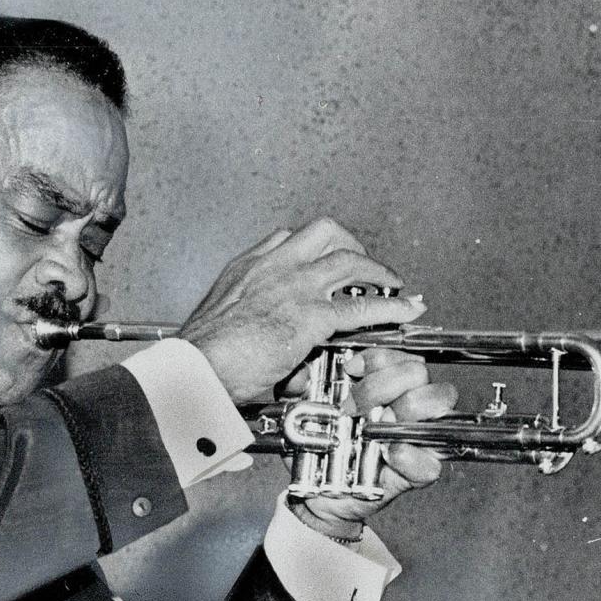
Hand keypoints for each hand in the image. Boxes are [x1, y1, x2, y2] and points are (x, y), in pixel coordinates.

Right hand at [179, 219, 426, 402]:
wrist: (195, 368)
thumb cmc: (198, 355)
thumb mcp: (217, 324)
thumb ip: (243, 324)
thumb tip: (260, 345)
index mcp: (245, 267)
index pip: (286, 238)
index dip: (312, 248)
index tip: (320, 259)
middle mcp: (272, 267)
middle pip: (324, 232)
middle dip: (350, 245)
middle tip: (362, 265)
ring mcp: (295, 287)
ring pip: (349, 260)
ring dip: (377, 271)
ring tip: (391, 284)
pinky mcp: (311, 316)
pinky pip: (362, 307)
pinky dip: (390, 307)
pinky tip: (405, 310)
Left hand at [288, 347, 457, 540]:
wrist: (318, 489)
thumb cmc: (320, 443)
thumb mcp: (308, 405)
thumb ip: (309, 381)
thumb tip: (311, 368)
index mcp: (387, 383)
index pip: (401, 353)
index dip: (378, 358)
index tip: (350, 369)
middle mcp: (408, 404)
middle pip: (419, 373)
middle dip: (382, 384)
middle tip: (352, 406)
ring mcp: (417, 436)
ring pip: (437, 404)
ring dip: (405, 409)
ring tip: (372, 427)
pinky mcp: (416, 473)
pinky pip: (431, 462)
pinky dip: (412, 456)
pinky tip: (390, 453)